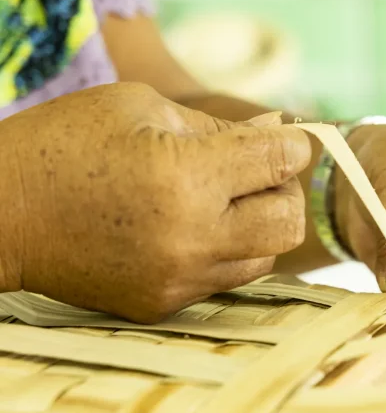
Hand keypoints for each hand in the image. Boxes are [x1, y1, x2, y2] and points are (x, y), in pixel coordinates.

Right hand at [0, 83, 310, 322]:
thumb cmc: (64, 143)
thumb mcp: (140, 108)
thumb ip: (218, 126)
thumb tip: (278, 134)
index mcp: (185, 177)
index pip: (280, 162)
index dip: (294, 146)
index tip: (289, 141)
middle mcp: (190, 237)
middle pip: (289, 223)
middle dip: (283, 192)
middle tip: (255, 175)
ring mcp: (178, 278)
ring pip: (264, 258)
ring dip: (256, 226)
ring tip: (218, 203)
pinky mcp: (163, 304)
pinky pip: (224, 278)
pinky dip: (223, 252)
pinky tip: (189, 229)